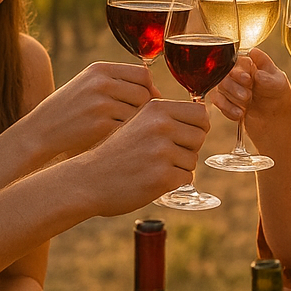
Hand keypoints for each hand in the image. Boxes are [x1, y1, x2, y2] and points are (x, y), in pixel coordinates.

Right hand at [26, 62, 157, 158]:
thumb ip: (117, 82)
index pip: (142, 74)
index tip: (146, 102)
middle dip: (145, 107)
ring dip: (138, 122)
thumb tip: (155, 91)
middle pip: (144, 92)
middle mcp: (101, 83)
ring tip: (126, 130)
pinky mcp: (101, 125)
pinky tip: (118, 140)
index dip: (149, 89)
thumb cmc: (70, 110)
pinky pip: (129, 128)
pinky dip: (128, 135)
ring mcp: (101, 103)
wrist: (41, 131)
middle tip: (137, 121)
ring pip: (139, 111)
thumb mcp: (88, 85)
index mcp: (99, 70)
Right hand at [86, 98, 210, 214]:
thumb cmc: (115, 151)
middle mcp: (160, 125)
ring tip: (152, 166)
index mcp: (156, 108)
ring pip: (193, 159)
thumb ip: (164, 115)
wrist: (88, 179)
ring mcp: (161, 151)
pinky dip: (172, 182)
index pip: (200, 114)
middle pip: (200, 136)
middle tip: (161, 155)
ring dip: (178, 166)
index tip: (181, 136)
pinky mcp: (162, 176)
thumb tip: (202, 112)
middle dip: (187, 148)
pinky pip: (186, 178)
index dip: (195, 127)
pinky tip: (151, 179)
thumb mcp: (136, 121)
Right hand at [208, 47, 290, 148]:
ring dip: (232, 96)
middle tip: (248, 96)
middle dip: (235, 85)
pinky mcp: (226, 101)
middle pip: (226, 72)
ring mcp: (232, 87)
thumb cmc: (280, 102)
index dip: (241, 69)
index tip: (248, 79)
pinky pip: (216, 99)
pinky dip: (226, 107)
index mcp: (255, 65)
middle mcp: (242, 74)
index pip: (240, 59)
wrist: (274, 128)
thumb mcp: (280, 86)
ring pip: (220, 85)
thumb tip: (256, 68)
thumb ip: (268, 76)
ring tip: (246, 105)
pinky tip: (239, 114)